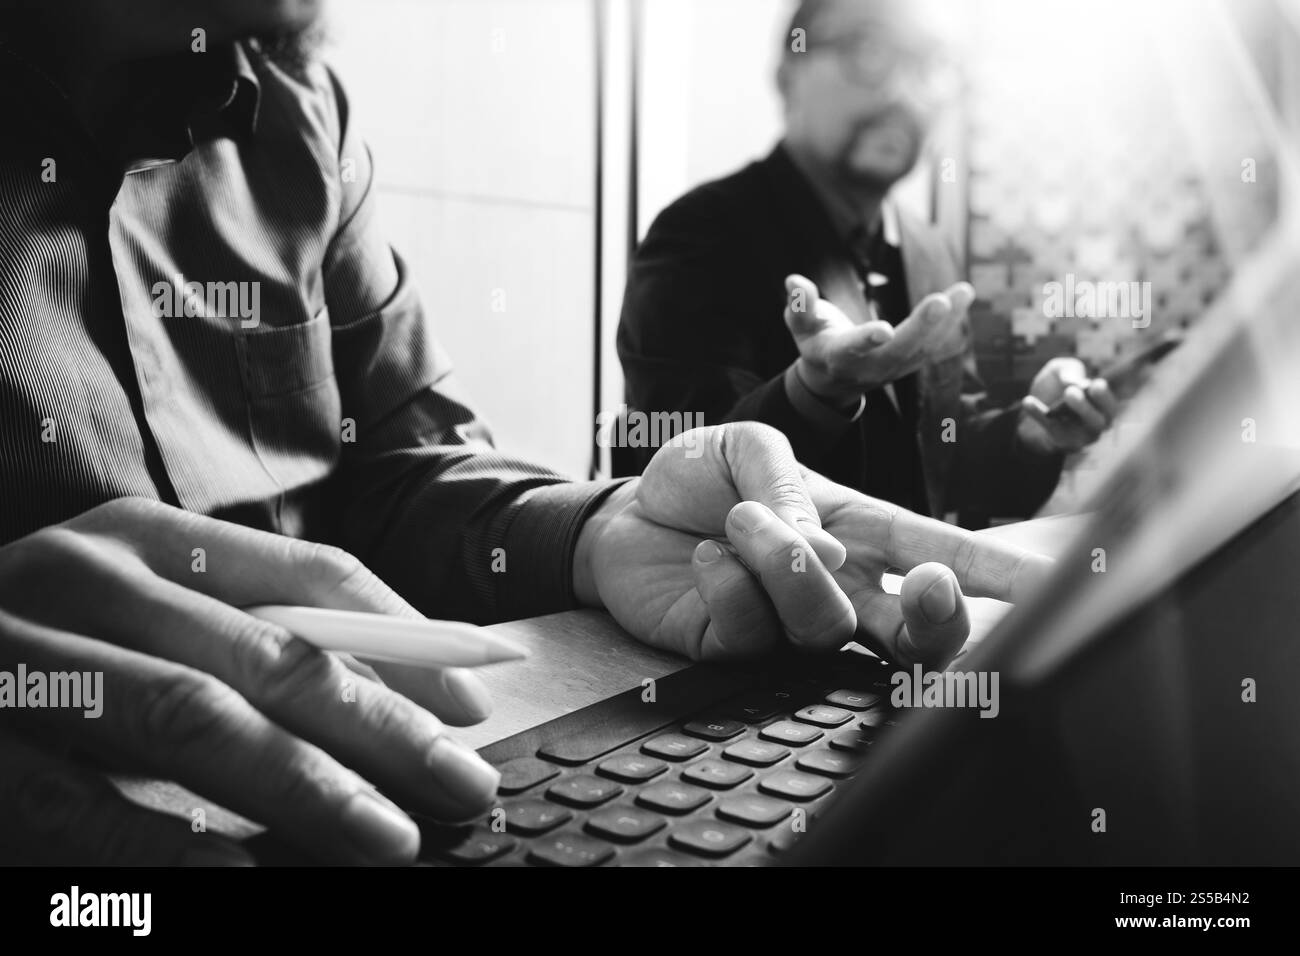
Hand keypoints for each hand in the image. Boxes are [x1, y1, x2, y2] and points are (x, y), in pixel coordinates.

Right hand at [0, 498, 499, 865]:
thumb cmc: (44, 637)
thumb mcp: (148, 610)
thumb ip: (250, 632)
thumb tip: (394, 688)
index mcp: (153, 539)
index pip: (312, 579)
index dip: (407, 638)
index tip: (477, 698)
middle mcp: (93, 580)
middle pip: (271, 653)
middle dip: (382, 725)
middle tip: (463, 783)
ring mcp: (26, 657)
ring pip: (192, 718)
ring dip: (303, 785)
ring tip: (388, 838)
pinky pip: (76, 801)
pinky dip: (164, 843)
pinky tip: (243, 878)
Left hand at [575, 423, 1051, 665]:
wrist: (626, 515)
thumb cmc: (703, 476)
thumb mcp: (750, 448)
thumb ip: (790, 488)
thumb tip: (826, 552)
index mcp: (861, 530)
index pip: (943, 553)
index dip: (1002, 574)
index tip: (1061, 587)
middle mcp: (840, 585)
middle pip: (915, 631)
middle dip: (940, 620)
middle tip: (929, 588)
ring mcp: (791, 622)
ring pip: (830, 628)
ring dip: (787, 564)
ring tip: (740, 520)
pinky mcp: (739, 647)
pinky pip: (754, 630)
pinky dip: (730, 580)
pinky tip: (709, 555)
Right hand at [784, 274, 974, 404]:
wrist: (835, 378)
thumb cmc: (815, 342)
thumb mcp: (800, 326)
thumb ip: (799, 305)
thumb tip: (794, 281)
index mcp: (838, 357)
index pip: (852, 349)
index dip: (866, 340)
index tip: (883, 330)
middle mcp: (870, 366)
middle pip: (898, 349)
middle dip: (920, 326)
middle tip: (940, 302)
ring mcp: (894, 367)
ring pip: (923, 346)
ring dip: (946, 321)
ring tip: (963, 291)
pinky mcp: (911, 362)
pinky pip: (934, 343)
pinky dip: (952, 321)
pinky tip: (964, 295)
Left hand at [1019, 357, 1118, 453]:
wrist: (1032, 403)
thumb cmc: (1056, 384)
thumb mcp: (1062, 369)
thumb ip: (1069, 370)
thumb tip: (1072, 382)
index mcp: (1102, 408)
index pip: (1109, 406)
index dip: (1104, 397)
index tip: (1096, 384)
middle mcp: (1094, 425)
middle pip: (1096, 422)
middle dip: (1085, 407)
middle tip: (1071, 391)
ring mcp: (1077, 436)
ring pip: (1076, 432)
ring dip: (1066, 414)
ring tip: (1059, 396)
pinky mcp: (1057, 440)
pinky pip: (1048, 429)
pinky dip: (1038, 415)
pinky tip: (1027, 401)